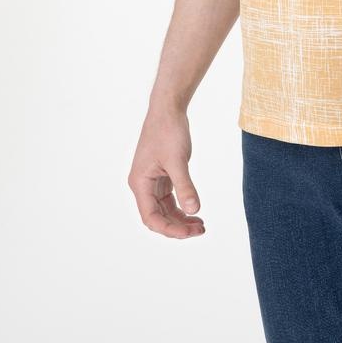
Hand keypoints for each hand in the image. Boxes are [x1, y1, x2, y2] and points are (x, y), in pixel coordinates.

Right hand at [127, 107, 205, 238]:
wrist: (168, 109)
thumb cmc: (168, 131)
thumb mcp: (177, 160)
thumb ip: (185, 186)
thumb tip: (194, 211)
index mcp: (140, 184)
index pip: (151, 217)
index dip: (169, 229)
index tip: (189, 233)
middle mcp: (143, 185)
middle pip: (158, 217)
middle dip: (178, 226)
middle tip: (200, 230)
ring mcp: (152, 181)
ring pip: (165, 210)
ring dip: (181, 219)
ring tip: (200, 225)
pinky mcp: (162, 176)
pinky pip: (170, 199)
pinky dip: (182, 206)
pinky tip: (195, 212)